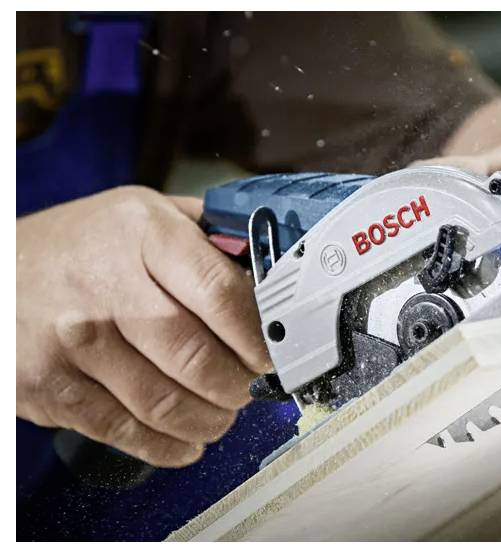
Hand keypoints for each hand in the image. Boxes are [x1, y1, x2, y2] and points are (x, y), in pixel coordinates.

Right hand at [16, 186, 270, 466]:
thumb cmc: (83, 244)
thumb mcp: (146, 214)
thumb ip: (209, 238)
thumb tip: (272, 274)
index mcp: (142, 233)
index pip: (222, 295)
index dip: (258, 336)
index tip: (273, 353)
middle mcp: (105, 285)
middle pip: (197, 358)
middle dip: (239, 386)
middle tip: (250, 388)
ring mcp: (74, 340)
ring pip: (165, 403)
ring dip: (209, 420)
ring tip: (221, 414)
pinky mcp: (49, 385)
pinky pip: (123, 431)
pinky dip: (167, 445)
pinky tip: (186, 439)